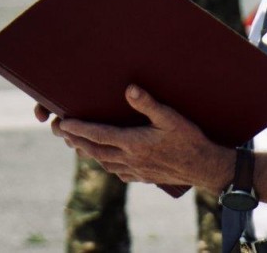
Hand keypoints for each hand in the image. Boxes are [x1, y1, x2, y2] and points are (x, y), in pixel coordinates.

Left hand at [37, 85, 234, 190]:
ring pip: (103, 162)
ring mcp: (135, 171)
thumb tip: (129, 89)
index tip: (63, 122)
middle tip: (61, 130)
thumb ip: (149, 104)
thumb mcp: (171, 117)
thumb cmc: (189, 139)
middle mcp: (130, 159)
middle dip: (75, 140)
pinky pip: (116, 171)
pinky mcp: (142, 177)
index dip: (79, 129)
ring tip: (75, 141)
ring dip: (87, 151)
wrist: (205, 168)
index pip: (99, 135)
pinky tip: (103, 158)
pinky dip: (104, 163)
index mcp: (134, 143)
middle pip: (94, 150)